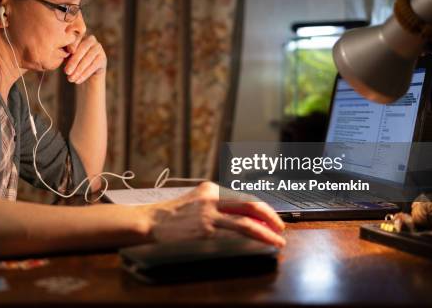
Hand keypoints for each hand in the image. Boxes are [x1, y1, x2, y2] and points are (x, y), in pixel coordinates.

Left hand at [64, 34, 106, 83]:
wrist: (85, 76)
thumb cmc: (72, 63)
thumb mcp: (66, 57)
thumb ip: (65, 52)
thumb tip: (62, 52)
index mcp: (80, 35)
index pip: (77, 37)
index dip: (73, 43)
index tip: (69, 51)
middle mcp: (91, 39)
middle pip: (83, 48)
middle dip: (74, 60)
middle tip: (66, 72)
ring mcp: (99, 48)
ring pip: (89, 58)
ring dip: (79, 69)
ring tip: (70, 79)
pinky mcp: (103, 58)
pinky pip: (94, 65)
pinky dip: (85, 74)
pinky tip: (78, 81)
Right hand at [146, 182, 285, 246]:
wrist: (151, 222)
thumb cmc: (172, 216)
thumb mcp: (195, 203)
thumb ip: (215, 206)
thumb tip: (241, 217)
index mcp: (210, 188)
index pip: (243, 197)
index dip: (262, 209)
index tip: (271, 219)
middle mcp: (212, 196)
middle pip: (250, 203)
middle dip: (270, 216)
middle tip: (281, 227)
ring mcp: (210, 212)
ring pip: (247, 219)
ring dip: (267, 230)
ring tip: (278, 240)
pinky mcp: (206, 227)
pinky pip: (237, 231)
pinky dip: (255, 236)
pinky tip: (264, 242)